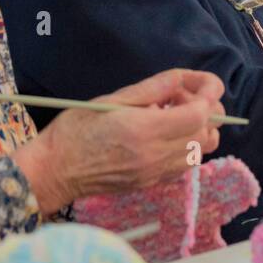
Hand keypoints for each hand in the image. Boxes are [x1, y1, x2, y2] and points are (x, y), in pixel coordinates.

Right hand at [11, 69, 224, 213]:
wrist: (54, 171)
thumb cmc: (74, 130)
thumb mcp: (110, 99)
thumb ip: (151, 89)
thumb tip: (181, 79)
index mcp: (144, 130)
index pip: (199, 115)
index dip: (206, 95)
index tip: (198, 84)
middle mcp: (156, 156)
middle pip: (208, 135)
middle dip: (205, 110)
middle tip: (178, 96)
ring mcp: (155, 174)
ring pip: (201, 152)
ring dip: (197, 130)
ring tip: (171, 115)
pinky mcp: (152, 184)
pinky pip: (185, 165)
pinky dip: (186, 146)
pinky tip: (163, 133)